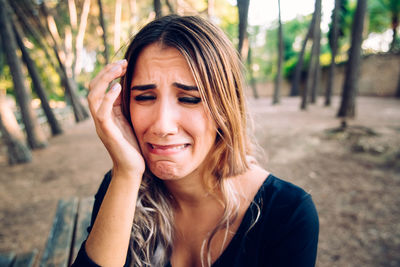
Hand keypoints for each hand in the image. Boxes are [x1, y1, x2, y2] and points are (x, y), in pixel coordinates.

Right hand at [88, 60, 144, 176]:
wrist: (133, 168)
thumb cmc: (133, 145)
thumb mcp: (131, 120)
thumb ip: (127, 106)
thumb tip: (131, 86)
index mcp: (106, 113)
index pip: (100, 87)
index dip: (109, 73)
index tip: (124, 63)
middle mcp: (100, 117)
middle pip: (93, 88)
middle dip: (106, 72)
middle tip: (122, 62)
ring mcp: (102, 125)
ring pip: (93, 97)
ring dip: (105, 80)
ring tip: (118, 68)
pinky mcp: (107, 132)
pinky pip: (102, 112)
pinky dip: (108, 98)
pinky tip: (117, 87)